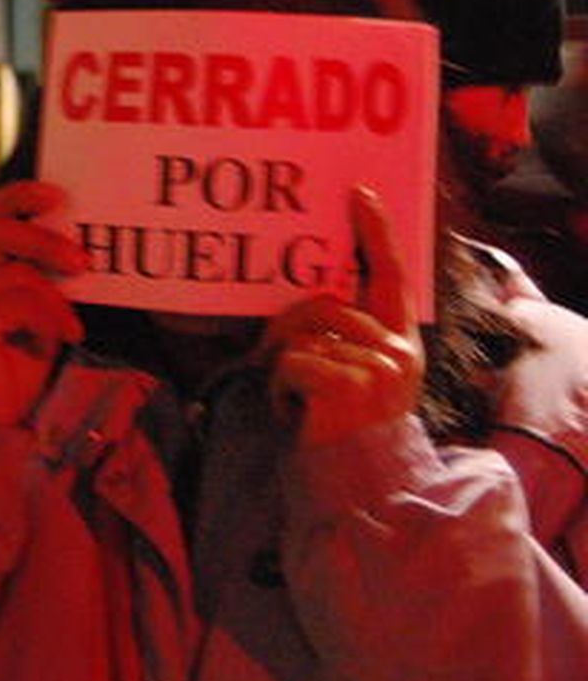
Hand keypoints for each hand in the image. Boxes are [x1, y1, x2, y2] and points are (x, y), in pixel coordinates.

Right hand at [0, 182, 86, 426]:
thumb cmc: (12, 364)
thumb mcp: (31, 308)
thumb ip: (38, 273)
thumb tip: (76, 244)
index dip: (20, 195)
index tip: (58, 195)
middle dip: (46, 238)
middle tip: (84, 261)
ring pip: (15, 266)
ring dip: (55, 293)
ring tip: (73, 322)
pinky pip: (19, 298)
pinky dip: (51, 315)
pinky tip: (66, 335)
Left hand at [263, 186, 424, 446]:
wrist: (360, 486)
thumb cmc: (346, 430)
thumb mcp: (358, 377)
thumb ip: (349, 338)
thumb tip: (312, 302)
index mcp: (400, 342)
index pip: (391, 276)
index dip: (376, 233)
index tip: (360, 195)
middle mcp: (397, 350)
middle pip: (323, 305)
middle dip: (288, 331)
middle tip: (280, 366)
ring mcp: (377, 366)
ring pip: (302, 333)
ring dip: (284, 366)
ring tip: (299, 400)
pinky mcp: (349, 383)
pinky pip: (291, 361)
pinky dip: (280, 387)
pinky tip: (297, 413)